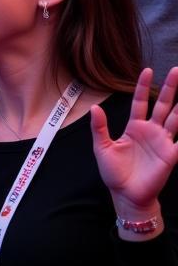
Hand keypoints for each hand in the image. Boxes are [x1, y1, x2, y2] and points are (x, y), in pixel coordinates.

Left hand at [92, 67, 177, 217]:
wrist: (126, 196)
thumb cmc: (114, 173)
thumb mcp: (102, 147)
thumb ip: (100, 128)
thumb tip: (95, 107)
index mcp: (134, 127)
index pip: (140, 102)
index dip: (144, 86)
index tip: (147, 70)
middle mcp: (151, 131)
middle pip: (162, 105)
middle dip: (170, 88)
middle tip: (176, 70)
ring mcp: (162, 142)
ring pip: (175, 119)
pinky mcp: (170, 156)